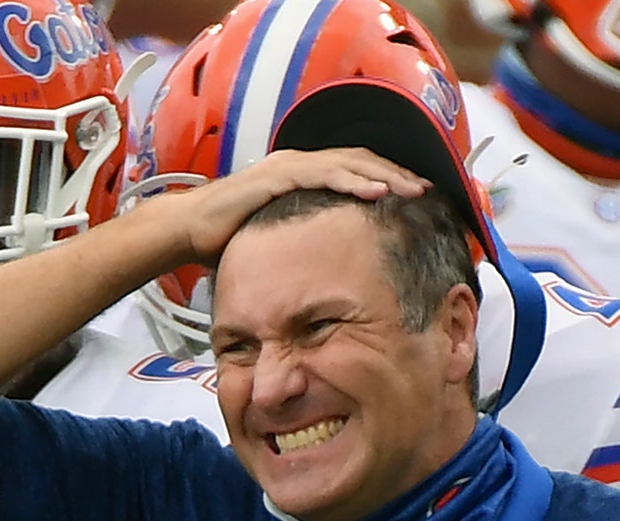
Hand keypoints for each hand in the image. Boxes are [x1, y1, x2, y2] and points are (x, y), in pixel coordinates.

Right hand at [173, 148, 430, 262]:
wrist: (188, 231)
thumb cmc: (231, 237)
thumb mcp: (281, 236)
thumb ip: (308, 237)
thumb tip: (333, 260)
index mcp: (303, 173)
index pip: (356, 168)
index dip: (390, 177)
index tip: (420, 193)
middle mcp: (298, 163)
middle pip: (361, 159)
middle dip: (398, 172)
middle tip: (431, 188)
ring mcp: (287, 167)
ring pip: (348, 163)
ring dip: (384, 175)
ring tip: (414, 189)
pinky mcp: (275, 176)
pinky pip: (322, 175)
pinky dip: (352, 181)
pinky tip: (377, 192)